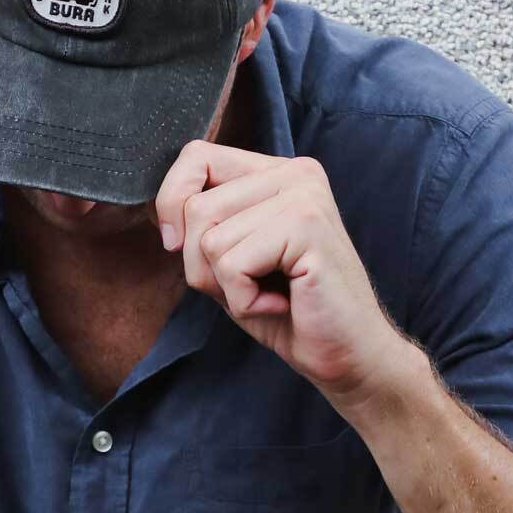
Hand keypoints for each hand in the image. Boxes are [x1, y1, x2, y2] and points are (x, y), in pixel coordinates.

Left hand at [153, 140, 409, 401]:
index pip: (197, 157)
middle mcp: (294, 173)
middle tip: (250, 286)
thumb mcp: (231, 261)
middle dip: (202, 265)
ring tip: (271, 294)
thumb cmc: (289, 312)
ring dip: (227, 286)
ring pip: (209, 239)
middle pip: (195, 207)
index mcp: (276, 173)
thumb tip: (165, 218)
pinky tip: (283, 304)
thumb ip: (202, 228)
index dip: (171, 203)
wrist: (347, 355)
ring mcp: (304, 195)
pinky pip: (232, 265)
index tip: (179, 246)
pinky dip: (245, 301)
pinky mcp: (307, 226)